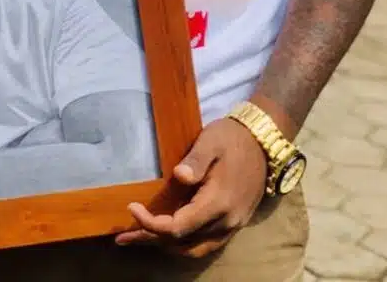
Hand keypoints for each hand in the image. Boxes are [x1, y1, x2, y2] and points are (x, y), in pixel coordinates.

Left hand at [115, 117, 267, 258]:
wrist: (263, 143)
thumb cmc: (232, 138)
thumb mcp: (212, 141)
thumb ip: (196, 160)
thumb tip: (179, 176)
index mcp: (218, 203)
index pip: (178, 227)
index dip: (151, 223)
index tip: (131, 208)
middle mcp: (225, 222)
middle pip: (182, 243)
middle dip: (151, 239)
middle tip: (123, 236)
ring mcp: (231, 227)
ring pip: (193, 248)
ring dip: (165, 245)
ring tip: (140, 237)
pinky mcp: (233, 225)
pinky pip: (205, 244)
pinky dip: (183, 243)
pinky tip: (168, 235)